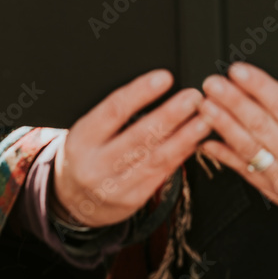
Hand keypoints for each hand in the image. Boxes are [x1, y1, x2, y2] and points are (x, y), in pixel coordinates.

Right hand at [52, 70, 209, 227]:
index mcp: (81, 139)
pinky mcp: (132, 200)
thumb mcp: (87, 130)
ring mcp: (114, 186)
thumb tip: (152, 86)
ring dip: (184, 137)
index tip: (165, 78)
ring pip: (155, 158)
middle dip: (170, 114)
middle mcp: (96, 165)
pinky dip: (181, 155)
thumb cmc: (86, 153)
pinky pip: (162, 174)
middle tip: (193, 97)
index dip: (141, 92)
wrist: (73, 200)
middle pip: (139, 136)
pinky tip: (195, 141)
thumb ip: (114, 113)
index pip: (114, 110)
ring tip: (204, 119)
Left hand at [197, 62, 277, 236]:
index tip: (239, 71)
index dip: (260, 87)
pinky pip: (246, 173)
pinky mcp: (275, 193)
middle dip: (233, 102)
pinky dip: (224, 156)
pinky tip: (207, 141)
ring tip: (205, 105)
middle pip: (262, 125)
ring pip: (249, 149)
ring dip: (223, 125)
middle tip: (212, 83)